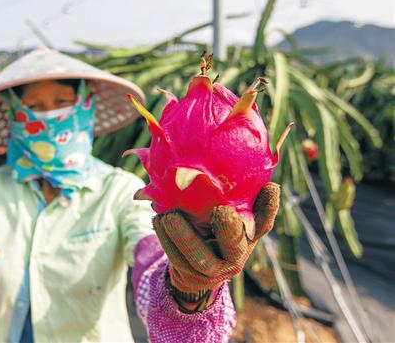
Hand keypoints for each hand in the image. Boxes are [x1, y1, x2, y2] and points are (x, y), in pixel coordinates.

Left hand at [152, 182, 279, 310]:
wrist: (192, 269)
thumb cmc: (210, 228)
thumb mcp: (223, 212)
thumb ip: (228, 194)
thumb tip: (225, 154)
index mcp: (248, 235)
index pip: (264, 221)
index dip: (269, 206)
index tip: (271, 186)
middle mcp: (236, 254)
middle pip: (236, 244)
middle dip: (229, 228)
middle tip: (221, 210)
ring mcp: (214, 269)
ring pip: (200, 258)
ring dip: (184, 237)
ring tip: (168, 217)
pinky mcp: (192, 275)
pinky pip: (178, 259)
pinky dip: (166, 239)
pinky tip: (158, 220)